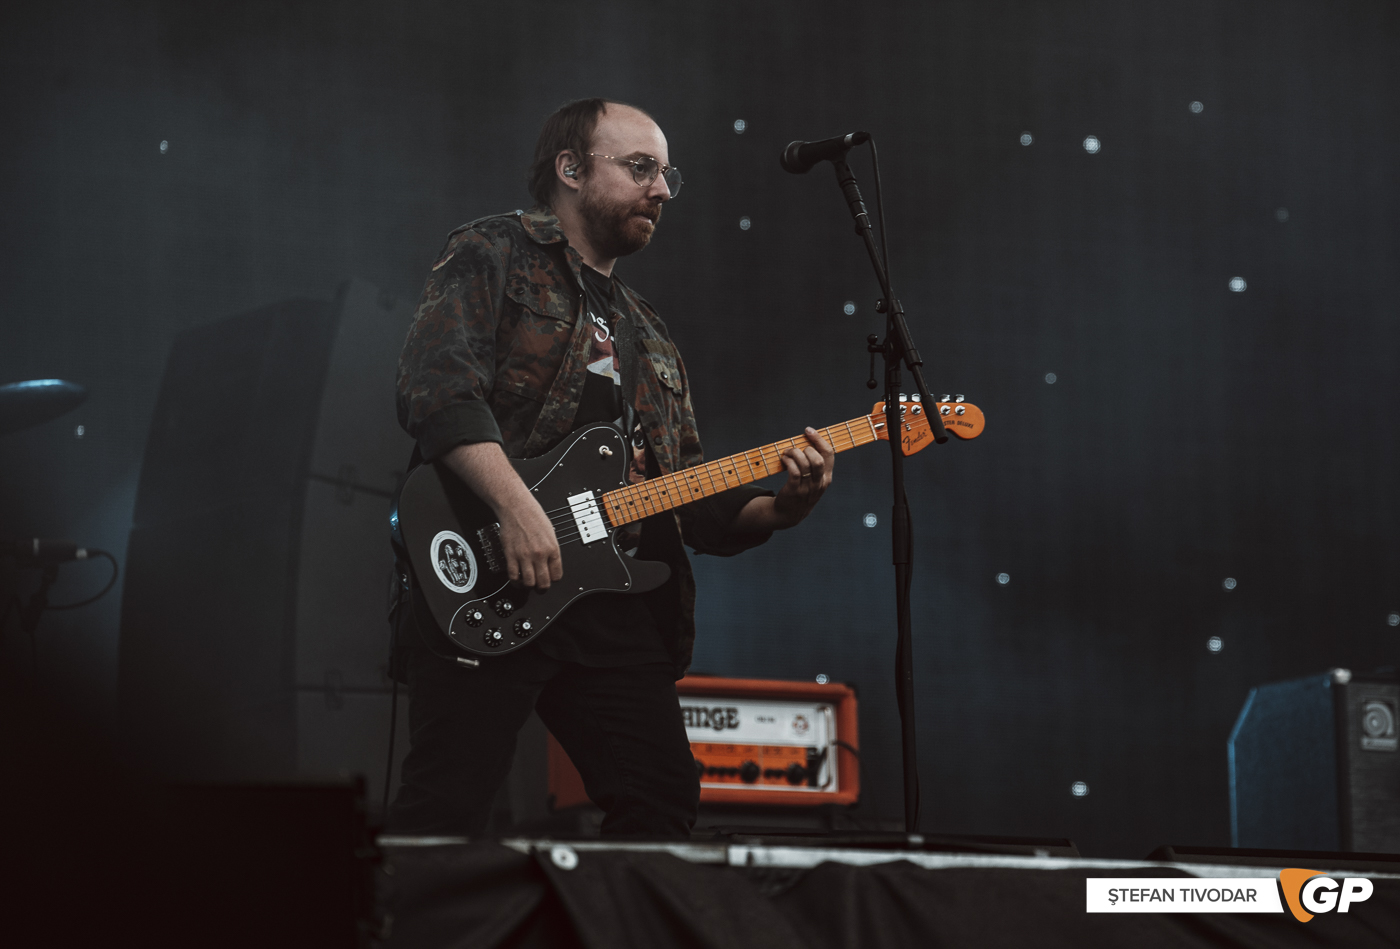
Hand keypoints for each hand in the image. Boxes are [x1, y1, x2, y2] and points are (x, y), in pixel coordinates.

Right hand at [440, 442, 562, 591]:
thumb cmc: (533, 515)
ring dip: (528, 587)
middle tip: (539, 587)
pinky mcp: (511, 555)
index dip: (553, 580)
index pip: (557, 575)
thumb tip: (550, 564)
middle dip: (542, 588)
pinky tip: (516, 580)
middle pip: (543, 583)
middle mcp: (540, 554)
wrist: (516, 506)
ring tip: (527, 584)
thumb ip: (551, 549)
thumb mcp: (550, 532)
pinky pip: (513, 576)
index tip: (549, 579)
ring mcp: (524, 556)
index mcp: (552, 548)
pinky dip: (515, 582)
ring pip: (528, 583)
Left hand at [770, 427, 834, 528]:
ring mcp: (807, 488)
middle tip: (796, 448)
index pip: (829, 454)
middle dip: (806, 448)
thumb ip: (815, 465)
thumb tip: (807, 441)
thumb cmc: (802, 492)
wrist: (790, 514)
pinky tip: (784, 459)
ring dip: (794, 453)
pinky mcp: (795, 491)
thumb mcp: (815, 481)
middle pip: (818, 459)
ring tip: (787, 453)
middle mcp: (819, 483)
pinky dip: (788, 461)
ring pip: (804, 464)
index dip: (819, 439)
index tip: (808, 430)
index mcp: (826, 477)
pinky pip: (794, 471)